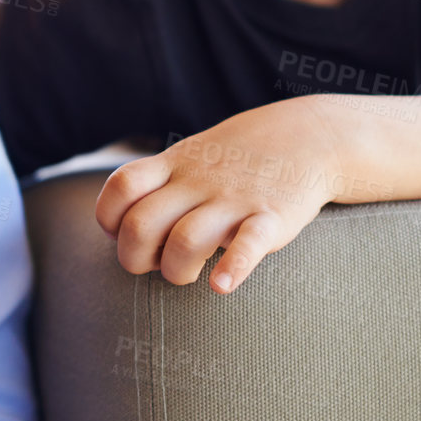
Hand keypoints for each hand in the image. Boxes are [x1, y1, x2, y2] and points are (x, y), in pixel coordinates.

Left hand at [95, 98, 341, 293]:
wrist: (310, 136)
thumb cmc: (237, 157)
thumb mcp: (190, 156)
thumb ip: (154, 185)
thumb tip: (117, 227)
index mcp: (173, 165)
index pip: (121, 187)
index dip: (110, 218)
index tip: (122, 232)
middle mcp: (197, 182)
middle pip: (141, 224)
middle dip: (135, 258)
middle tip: (154, 264)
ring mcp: (234, 199)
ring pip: (184, 240)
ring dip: (176, 270)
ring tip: (190, 274)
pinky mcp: (272, 217)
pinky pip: (248, 244)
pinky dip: (233, 268)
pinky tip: (221, 285)